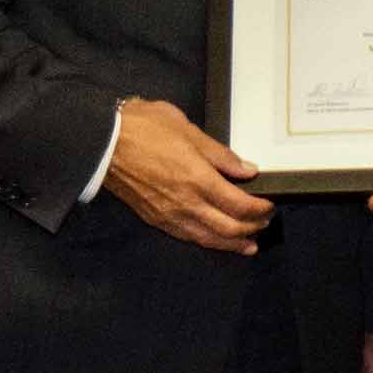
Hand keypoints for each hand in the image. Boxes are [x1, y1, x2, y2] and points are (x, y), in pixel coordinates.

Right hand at [102, 97, 273, 254]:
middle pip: (228, 227)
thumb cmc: (145, 128)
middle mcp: (186, 203)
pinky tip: (214, 240)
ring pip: (208, 238)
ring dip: (231, 243)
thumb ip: (220, 154)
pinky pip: (187, 236)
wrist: (102, 143)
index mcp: (198, 179)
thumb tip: (247, 170)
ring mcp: (169, 215)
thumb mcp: (188, 130)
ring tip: (248, 245)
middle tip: (264, 224)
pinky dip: (206, 241)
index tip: (270, 205)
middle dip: (251, 228)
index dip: (259, 208)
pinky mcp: (154, 219)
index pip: (239, 204)